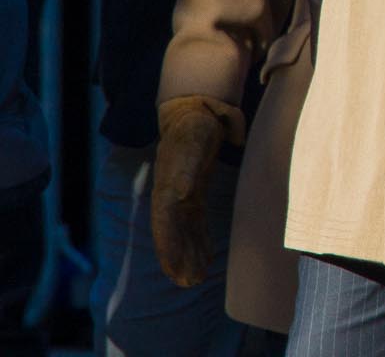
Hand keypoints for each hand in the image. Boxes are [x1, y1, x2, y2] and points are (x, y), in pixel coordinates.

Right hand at [150, 95, 232, 286]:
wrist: (195, 113)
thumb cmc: (194, 130)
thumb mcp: (192, 145)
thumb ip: (186, 170)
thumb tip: (180, 195)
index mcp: (167, 189)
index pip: (165, 227)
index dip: (169, 250)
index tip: (175, 271)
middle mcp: (171, 197)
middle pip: (173, 234)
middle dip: (178, 259)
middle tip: (188, 283)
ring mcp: (182, 196)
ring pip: (184, 232)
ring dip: (189, 254)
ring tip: (195, 278)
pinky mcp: (194, 194)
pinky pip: (195, 222)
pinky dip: (199, 239)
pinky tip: (206, 256)